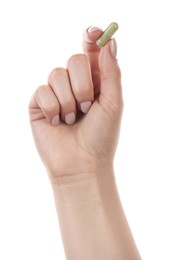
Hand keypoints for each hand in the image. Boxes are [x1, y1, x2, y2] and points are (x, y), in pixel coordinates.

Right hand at [29, 26, 122, 179]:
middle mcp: (75, 85)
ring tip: (72, 119)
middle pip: (75, 60)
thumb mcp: (113, 103)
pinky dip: (52, 108)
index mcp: (95, 83)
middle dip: (83, 85)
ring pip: (57, 74)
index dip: (92, 39)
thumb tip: (110, 41)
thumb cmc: (101, 136)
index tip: (94, 31)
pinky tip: (57, 122)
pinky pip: (42, 91)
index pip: (91, 52)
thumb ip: (111, 72)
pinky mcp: (39, 104)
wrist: (81, 164)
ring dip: (68, 100)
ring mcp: (56, 93)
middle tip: (87, 107)